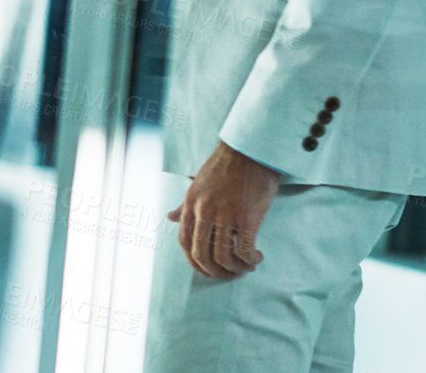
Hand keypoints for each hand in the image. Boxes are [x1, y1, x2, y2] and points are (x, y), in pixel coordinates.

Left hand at [165, 141, 280, 278]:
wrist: (250, 152)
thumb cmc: (225, 168)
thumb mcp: (198, 184)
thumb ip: (185, 204)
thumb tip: (169, 218)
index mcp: (191, 203)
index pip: (183, 241)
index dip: (193, 261)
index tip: (206, 269)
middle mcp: (204, 210)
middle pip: (201, 254)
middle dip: (214, 271)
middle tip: (228, 274)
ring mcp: (224, 214)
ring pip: (222, 257)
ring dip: (234, 269)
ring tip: (245, 267)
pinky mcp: (246, 217)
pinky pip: (244, 250)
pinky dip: (250, 260)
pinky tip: (256, 257)